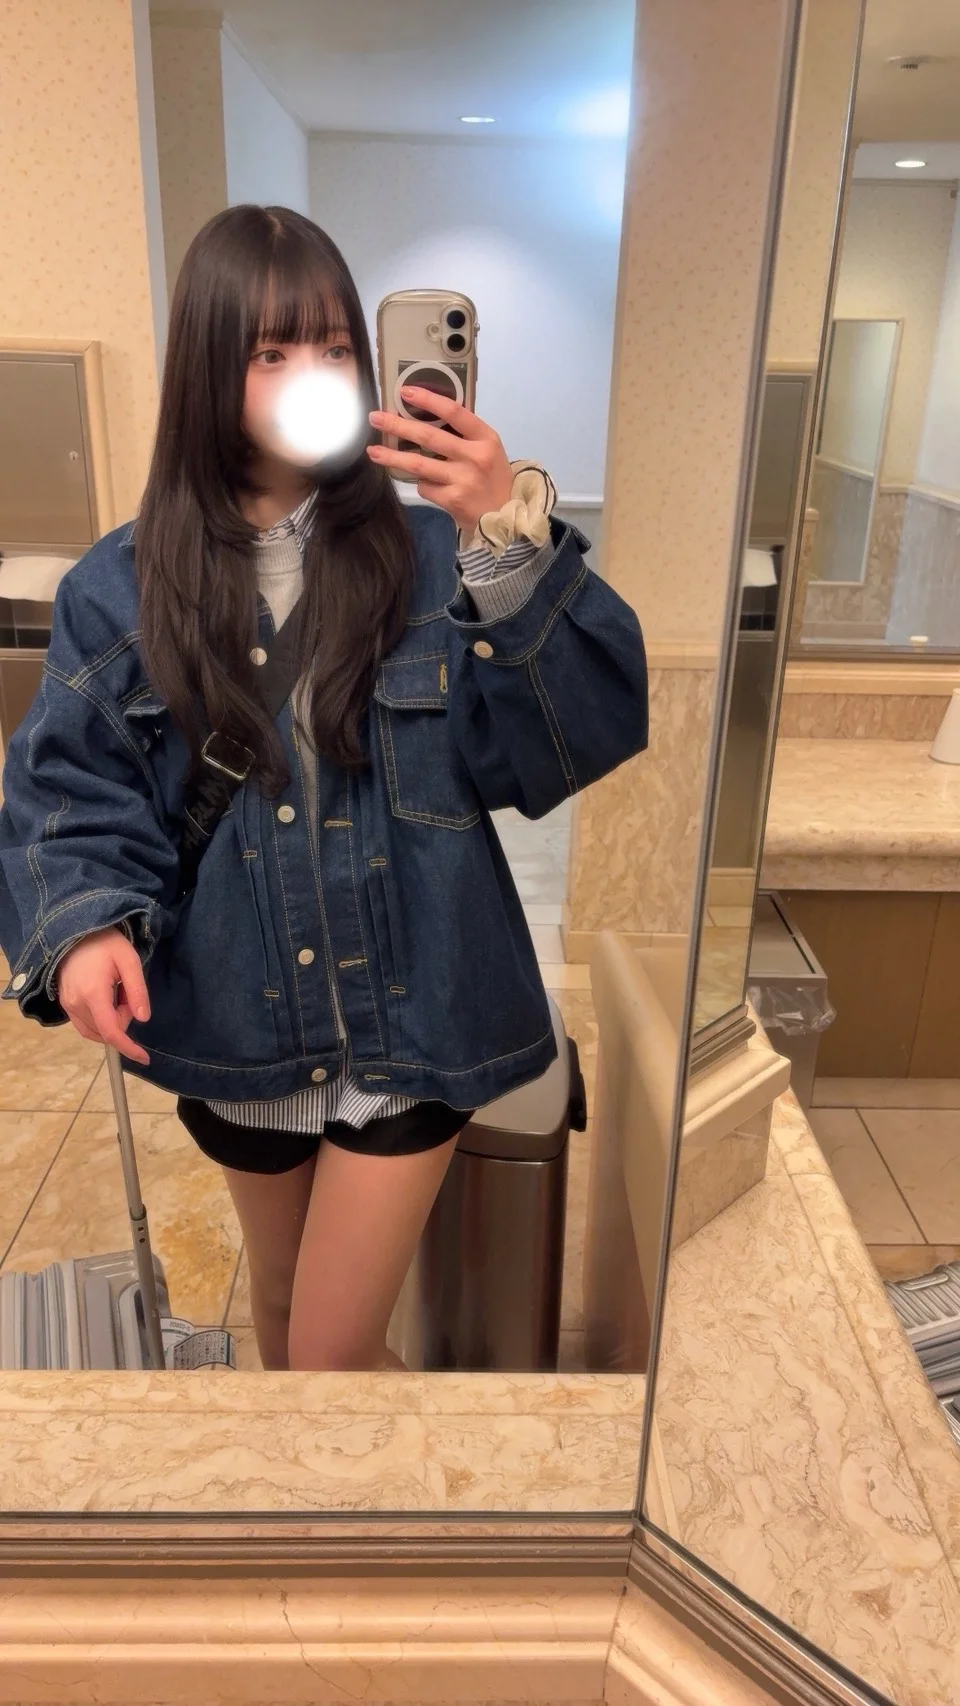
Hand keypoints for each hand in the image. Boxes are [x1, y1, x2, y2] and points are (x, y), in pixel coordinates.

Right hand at [56, 926, 150, 1065]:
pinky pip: (85, 1025)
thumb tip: (143, 1019)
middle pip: (106, 1030)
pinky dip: (101, 1020)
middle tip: (126, 990)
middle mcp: (76, 1004)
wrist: (75, 931)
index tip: (145, 1058)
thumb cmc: (105, 943)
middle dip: (123, 1018)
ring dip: (112, 1020)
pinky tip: (107, 999)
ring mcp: (67, 1005)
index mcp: (93, 994)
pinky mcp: (64, 1004)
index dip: (128, 1048)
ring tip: (117, 992)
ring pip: (95, 1030)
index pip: (111, 1031)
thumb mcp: (129, 961)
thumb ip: (137, 990)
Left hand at [367, 387, 513, 535]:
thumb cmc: (493, 479)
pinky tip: (427, 484)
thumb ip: (464, 435)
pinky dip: (421, 484)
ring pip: (418, 464)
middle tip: (376, 418)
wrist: (506, 516)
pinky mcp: (452, 500)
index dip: (427, 399)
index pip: (454, 412)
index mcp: (485, 438)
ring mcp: (463, 479)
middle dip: (397, 426)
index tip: (405, 392)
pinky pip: (425, 487)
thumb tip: (426, 417)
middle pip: (428, 436)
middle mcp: (474, 456)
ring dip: (392, 457)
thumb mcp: (489, 450)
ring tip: (373, 451)